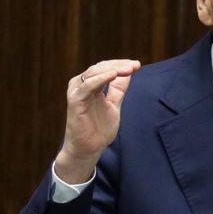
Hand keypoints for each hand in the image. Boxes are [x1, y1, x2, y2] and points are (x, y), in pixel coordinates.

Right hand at [55, 59, 140, 183]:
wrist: (89, 149)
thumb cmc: (99, 129)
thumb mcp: (114, 105)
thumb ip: (118, 89)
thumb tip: (129, 73)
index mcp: (90, 85)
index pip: (106, 68)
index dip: (121, 64)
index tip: (137, 65)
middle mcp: (82, 85)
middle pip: (100, 67)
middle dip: (119, 65)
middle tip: (135, 65)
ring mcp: (77, 92)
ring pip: (94, 73)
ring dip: (112, 69)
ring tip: (128, 69)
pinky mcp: (75, 100)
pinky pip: (88, 85)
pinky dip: (101, 78)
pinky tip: (113, 75)